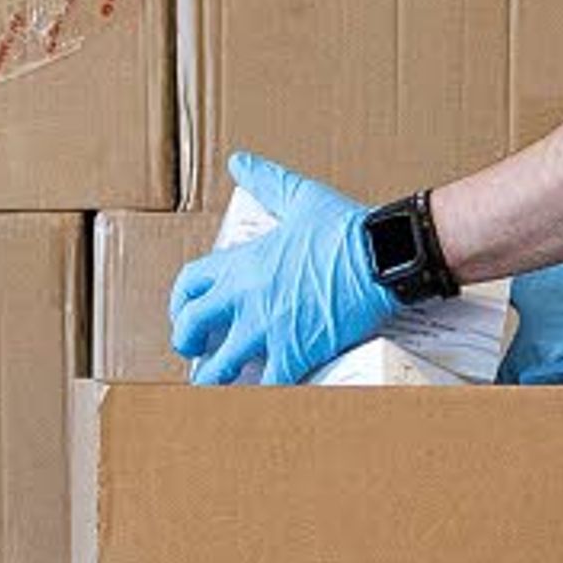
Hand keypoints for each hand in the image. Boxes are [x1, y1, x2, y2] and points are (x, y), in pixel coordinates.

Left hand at [170, 153, 397, 386]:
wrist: (382, 254)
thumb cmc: (346, 228)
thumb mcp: (301, 198)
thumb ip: (267, 181)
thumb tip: (240, 161)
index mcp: (242, 262)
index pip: (189, 283)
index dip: (180, 302)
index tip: (186, 312)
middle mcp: (245, 297)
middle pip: (192, 326)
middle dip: (187, 343)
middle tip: (194, 353)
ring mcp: (267, 328)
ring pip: (219, 367)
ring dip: (213, 380)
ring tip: (217, 387)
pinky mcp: (296, 351)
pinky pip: (267, 385)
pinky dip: (262, 396)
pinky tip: (261, 400)